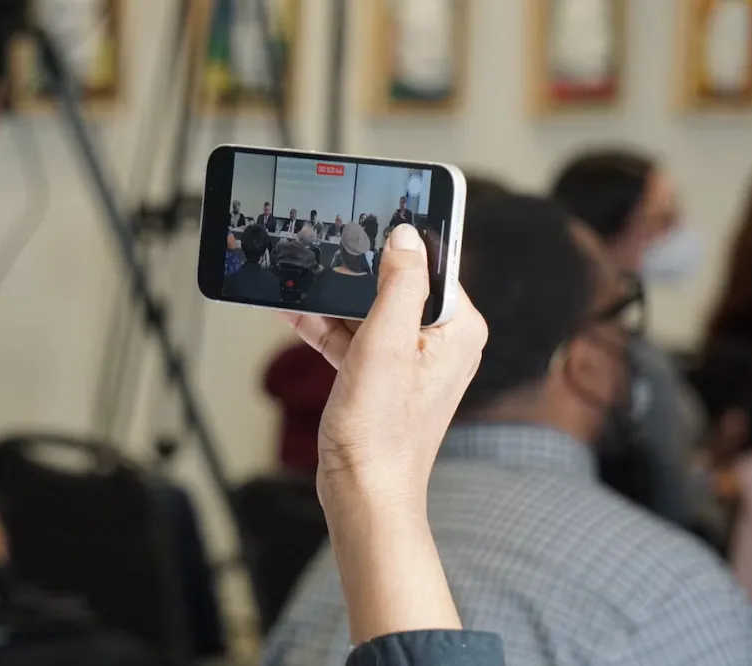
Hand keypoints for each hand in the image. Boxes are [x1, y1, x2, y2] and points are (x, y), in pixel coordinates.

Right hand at [285, 223, 487, 640]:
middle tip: (327, 244)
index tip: (376, 212)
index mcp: (458, 329)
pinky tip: (294, 311)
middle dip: (358, 270)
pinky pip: (354, 338)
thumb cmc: (379, 434)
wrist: (361, 494)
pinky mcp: (381, 379)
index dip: (401, 239)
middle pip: (397, 284)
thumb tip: (408, 234)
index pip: (434, 263)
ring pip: (370, 311)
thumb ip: (399, 283)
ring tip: (300, 278)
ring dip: (335, 299)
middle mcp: (440, 343)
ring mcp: (409, 362)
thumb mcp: (386, 343)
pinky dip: (327, 326)